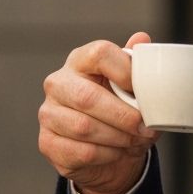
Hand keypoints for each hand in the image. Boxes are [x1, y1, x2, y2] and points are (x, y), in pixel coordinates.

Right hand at [37, 32, 157, 193]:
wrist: (107, 151)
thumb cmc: (119, 111)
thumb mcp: (131, 87)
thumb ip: (136, 64)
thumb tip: (141, 38)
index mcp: (80, 61)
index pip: (99, 53)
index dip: (125, 71)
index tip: (143, 90)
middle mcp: (58, 83)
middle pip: (88, 97)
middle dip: (123, 116)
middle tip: (145, 127)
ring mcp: (48, 113)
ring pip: (84, 127)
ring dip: (118, 138)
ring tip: (134, 141)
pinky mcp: (47, 143)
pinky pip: (81, 151)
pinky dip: (107, 155)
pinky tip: (117, 152)